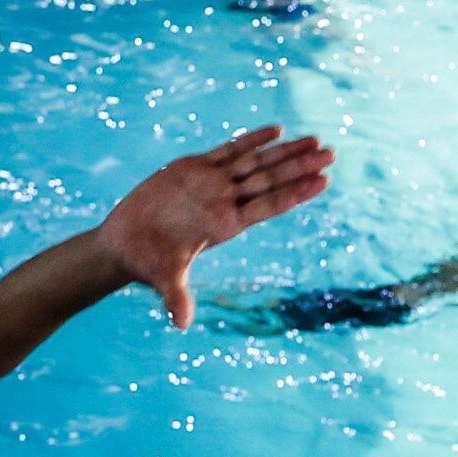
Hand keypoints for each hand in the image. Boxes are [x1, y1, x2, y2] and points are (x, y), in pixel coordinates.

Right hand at [97, 127, 334, 322]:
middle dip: (300, 166)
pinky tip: (276, 131)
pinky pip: (229, 150)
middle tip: (331, 154)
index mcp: (224, 225)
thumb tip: (181, 325)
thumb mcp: (163, 278)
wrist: (125, 244)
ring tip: (316, 141)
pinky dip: (252, 140)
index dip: (295, 192)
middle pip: (270, 180)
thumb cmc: (146, 262)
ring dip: (286, 152)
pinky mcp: (194, 168)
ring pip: (256, 163)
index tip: (323, 181)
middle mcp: (224, 203)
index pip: (268, 206)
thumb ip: (175, 297)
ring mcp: (212, 184)